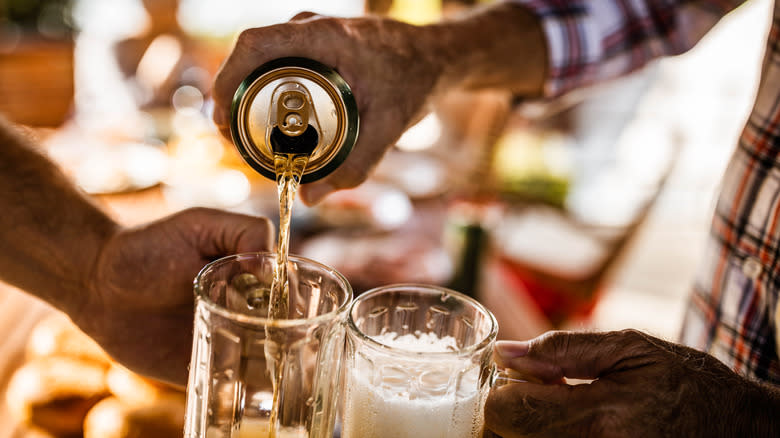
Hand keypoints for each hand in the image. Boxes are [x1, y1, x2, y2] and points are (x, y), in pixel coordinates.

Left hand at [71, 207, 272, 386]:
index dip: (296, 303)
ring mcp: (224, 340)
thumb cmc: (149, 246)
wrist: (97, 284)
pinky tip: (248, 391)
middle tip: (284, 343)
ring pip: (265, 362)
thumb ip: (243, 233)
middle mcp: (244, 310)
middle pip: (284, 330)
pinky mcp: (202, 367)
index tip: (291, 310)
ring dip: (274, 368)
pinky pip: (231, 385)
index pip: (289, 293)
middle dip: (291, 339)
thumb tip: (275, 267)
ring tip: (271, 369)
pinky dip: (243, 391)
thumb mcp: (200, 224)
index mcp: (252, 277)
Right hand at [212, 13, 444, 203]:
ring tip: (244, 132)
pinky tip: (268, 116)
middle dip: (231, 94)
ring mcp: (311, 33)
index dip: (226, 78)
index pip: (254, 44)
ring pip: (262, 58)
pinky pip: (278, 60)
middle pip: (250, 54)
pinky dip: (266, 86)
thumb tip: (310, 199)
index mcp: (324, 36)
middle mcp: (311, 27)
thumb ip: (355, 167)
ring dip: (247, 91)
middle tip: (231, 136)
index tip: (221, 117)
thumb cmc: (415, 81)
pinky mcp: (316, 42)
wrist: (437, 57)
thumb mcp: (390, 127)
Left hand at [485, 330, 779, 437]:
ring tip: (557, 403)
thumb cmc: (683, 380)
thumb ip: (563, 349)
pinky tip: (568, 420)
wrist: (732, 426)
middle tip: (537, 387)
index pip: (512, 411)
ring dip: (527, 424)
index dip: (499, 389)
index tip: (512, 374)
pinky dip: (545, 434)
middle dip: (511, 407)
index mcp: (600, 415)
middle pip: (510, 436)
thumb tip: (506, 352)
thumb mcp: (629, 348)